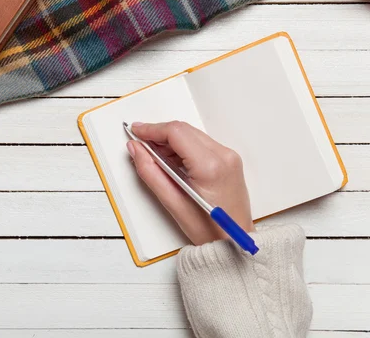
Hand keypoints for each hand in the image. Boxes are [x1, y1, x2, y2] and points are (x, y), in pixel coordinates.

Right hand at [126, 121, 253, 245]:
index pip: (176, 133)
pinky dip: (183, 147)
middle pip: (184, 130)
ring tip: (156, 157)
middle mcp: (224, 156)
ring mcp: (229, 157)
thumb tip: (136, 150)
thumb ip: (150, 172)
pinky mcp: (229, 160)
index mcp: (210, 167)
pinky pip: (201, 144)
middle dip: (160, 134)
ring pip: (192, 135)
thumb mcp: (172, 202)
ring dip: (171, 141)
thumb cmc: (208, 229)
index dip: (152, 129)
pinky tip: (172, 161)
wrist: (233, 242)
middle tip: (141, 144)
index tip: (136, 131)